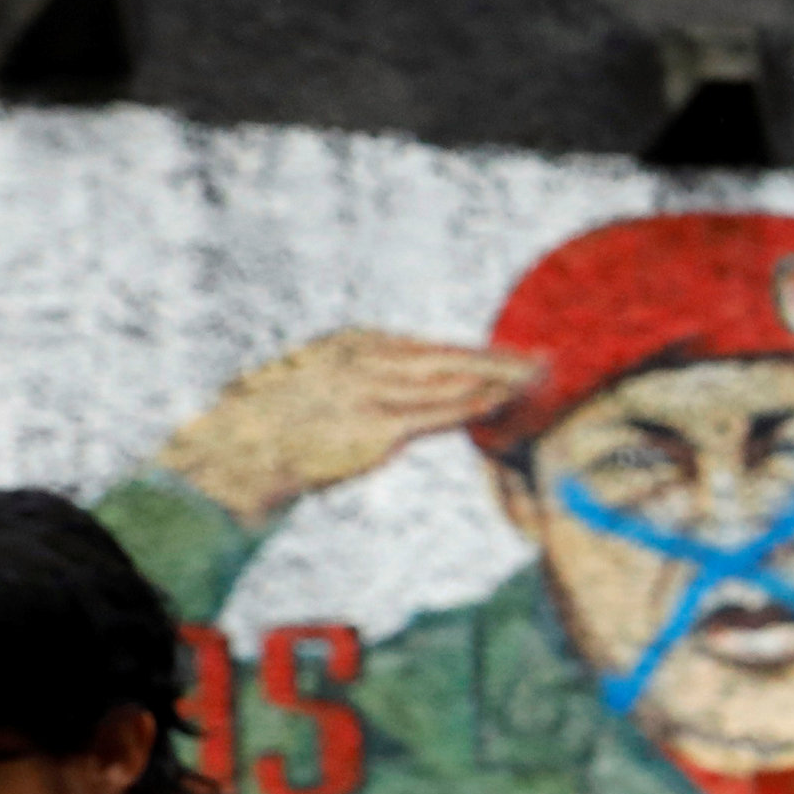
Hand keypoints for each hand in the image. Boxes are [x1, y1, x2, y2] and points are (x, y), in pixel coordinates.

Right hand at [157, 329, 542, 530]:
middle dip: (503, 358)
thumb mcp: (323, 386)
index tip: (515, 355)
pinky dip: (478, 403)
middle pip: (452, 356)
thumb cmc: (282, 425)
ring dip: (502, 377)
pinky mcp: (379, 426)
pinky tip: (508, 400)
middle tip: (550, 359)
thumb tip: (395, 389)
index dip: (479, 353)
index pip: (432, 347)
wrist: (243, 450)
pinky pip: (441, 412)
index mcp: (356, 343)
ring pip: (454, 379)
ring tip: (542, 379)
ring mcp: (375, 389)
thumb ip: (365, 383)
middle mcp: (370, 358)